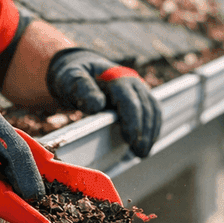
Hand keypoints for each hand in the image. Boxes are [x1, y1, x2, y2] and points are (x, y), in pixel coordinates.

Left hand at [46, 48, 161, 157]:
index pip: (129, 100)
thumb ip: (81, 88)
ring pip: (153, 110)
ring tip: (143, 152)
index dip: (132, 121)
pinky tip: (146, 143)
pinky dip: (153, 128)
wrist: (82, 70)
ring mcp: (139, 88)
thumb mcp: (70, 78)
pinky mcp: (141, 96)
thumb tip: (96, 105)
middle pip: (145, 107)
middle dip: (144, 132)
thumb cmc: (74, 76)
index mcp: (115, 76)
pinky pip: (153, 112)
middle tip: (139, 153)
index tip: (130, 140)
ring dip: (151, 132)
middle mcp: (131, 80)